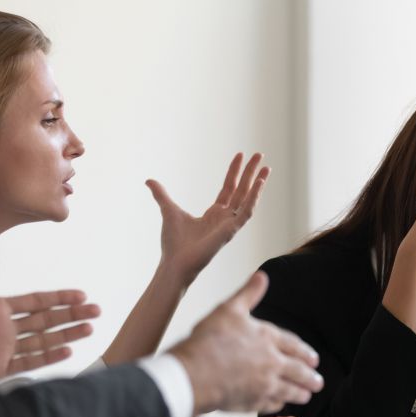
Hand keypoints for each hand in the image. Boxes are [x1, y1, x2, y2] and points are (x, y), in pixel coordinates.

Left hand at [0, 240, 100, 381]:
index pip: (36, 302)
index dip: (59, 298)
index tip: (80, 295)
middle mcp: (3, 328)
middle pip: (45, 320)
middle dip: (72, 315)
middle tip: (96, 310)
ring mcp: (2, 349)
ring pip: (42, 341)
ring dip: (67, 335)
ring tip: (89, 329)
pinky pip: (28, 363)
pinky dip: (48, 358)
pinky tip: (66, 352)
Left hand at [148, 153, 269, 285]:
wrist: (175, 262)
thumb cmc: (174, 242)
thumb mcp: (168, 210)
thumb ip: (161, 194)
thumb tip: (149, 180)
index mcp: (214, 214)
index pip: (229, 188)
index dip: (234, 171)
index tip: (239, 155)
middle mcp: (226, 218)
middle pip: (242, 189)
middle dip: (250, 172)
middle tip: (260, 154)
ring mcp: (230, 224)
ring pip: (248, 198)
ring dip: (257, 182)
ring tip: (266, 166)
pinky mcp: (231, 230)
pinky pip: (247, 211)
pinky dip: (254, 197)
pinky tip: (259, 183)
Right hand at [171, 272, 323, 414]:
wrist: (193, 374)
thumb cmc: (209, 340)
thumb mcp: (229, 309)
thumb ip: (248, 294)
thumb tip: (262, 276)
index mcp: (267, 338)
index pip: (293, 345)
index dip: (304, 352)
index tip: (314, 359)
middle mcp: (271, 362)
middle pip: (297, 371)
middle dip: (310, 377)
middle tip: (318, 382)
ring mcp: (264, 384)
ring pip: (288, 390)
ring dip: (299, 393)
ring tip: (306, 395)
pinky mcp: (252, 402)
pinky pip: (271, 404)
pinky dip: (278, 404)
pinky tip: (280, 404)